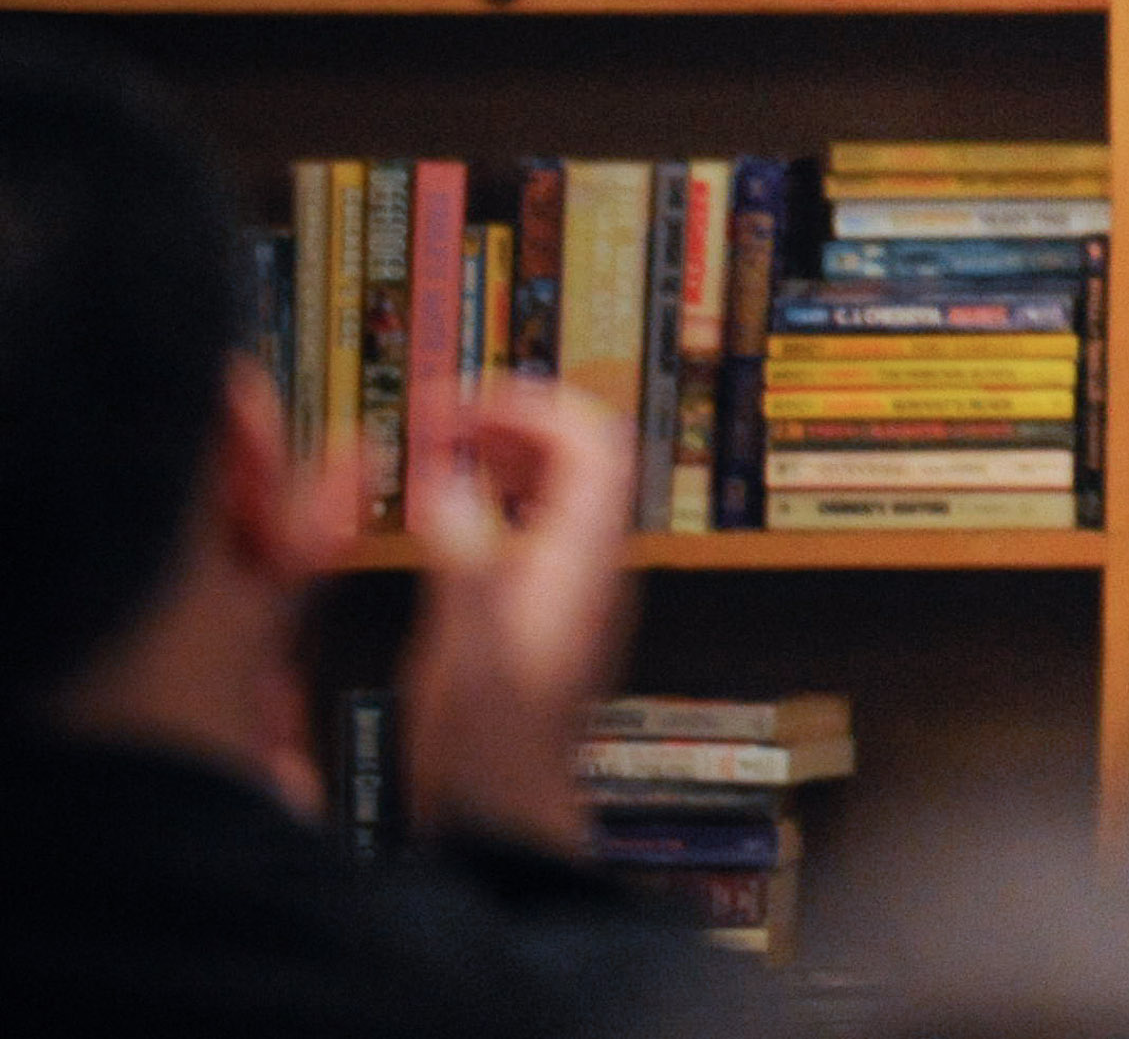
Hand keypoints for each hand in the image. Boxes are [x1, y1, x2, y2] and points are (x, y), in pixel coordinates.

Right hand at [399, 377, 639, 852]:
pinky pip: (540, 532)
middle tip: (445, 422)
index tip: (467, 401)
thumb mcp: (465, 644)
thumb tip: (452, 484)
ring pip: (562, 493)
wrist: (505, 818)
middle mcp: (595, 568)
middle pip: (584, 458)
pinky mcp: (552, 616)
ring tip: (441, 454)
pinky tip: (449, 520)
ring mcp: (578, 592)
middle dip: (517, 423)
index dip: (536, 405)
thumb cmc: (487, 743)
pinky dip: (500, 504)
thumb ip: (464, 557)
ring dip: (507, 460)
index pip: (595, 443)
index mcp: (585, 560)